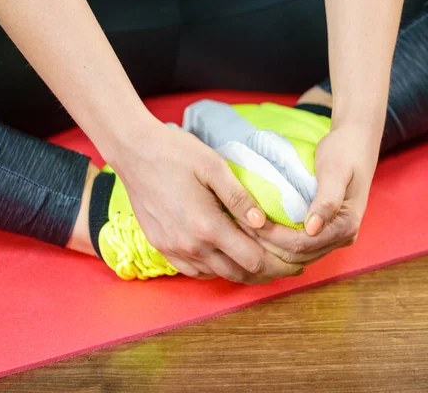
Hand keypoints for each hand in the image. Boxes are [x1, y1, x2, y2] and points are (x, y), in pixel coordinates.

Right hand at [107, 115, 303, 283]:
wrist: (133, 151)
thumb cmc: (175, 153)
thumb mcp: (214, 166)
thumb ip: (239, 197)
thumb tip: (263, 223)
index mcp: (207, 226)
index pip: (252, 260)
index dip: (277, 266)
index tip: (294, 264)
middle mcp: (190, 245)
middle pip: (237, 274)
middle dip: (265, 274)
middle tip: (284, 267)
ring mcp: (173, 249)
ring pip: (216, 275)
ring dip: (241, 273)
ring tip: (260, 265)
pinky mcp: (161, 246)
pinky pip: (194, 271)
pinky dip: (215, 270)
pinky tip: (225, 260)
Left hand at [252, 123, 381, 263]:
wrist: (357, 143)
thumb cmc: (345, 152)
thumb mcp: (335, 171)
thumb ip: (327, 201)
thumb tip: (312, 228)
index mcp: (346, 227)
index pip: (302, 244)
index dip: (273, 237)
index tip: (249, 222)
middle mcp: (343, 238)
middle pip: (297, 256)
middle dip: (267, 245)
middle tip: (240, 227)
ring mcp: (335, 238)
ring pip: (297, 257)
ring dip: (271, 247)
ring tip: (246, 230)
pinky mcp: (327, 232)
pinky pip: (300, 247)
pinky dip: (279, 243)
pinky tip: (261, 231)